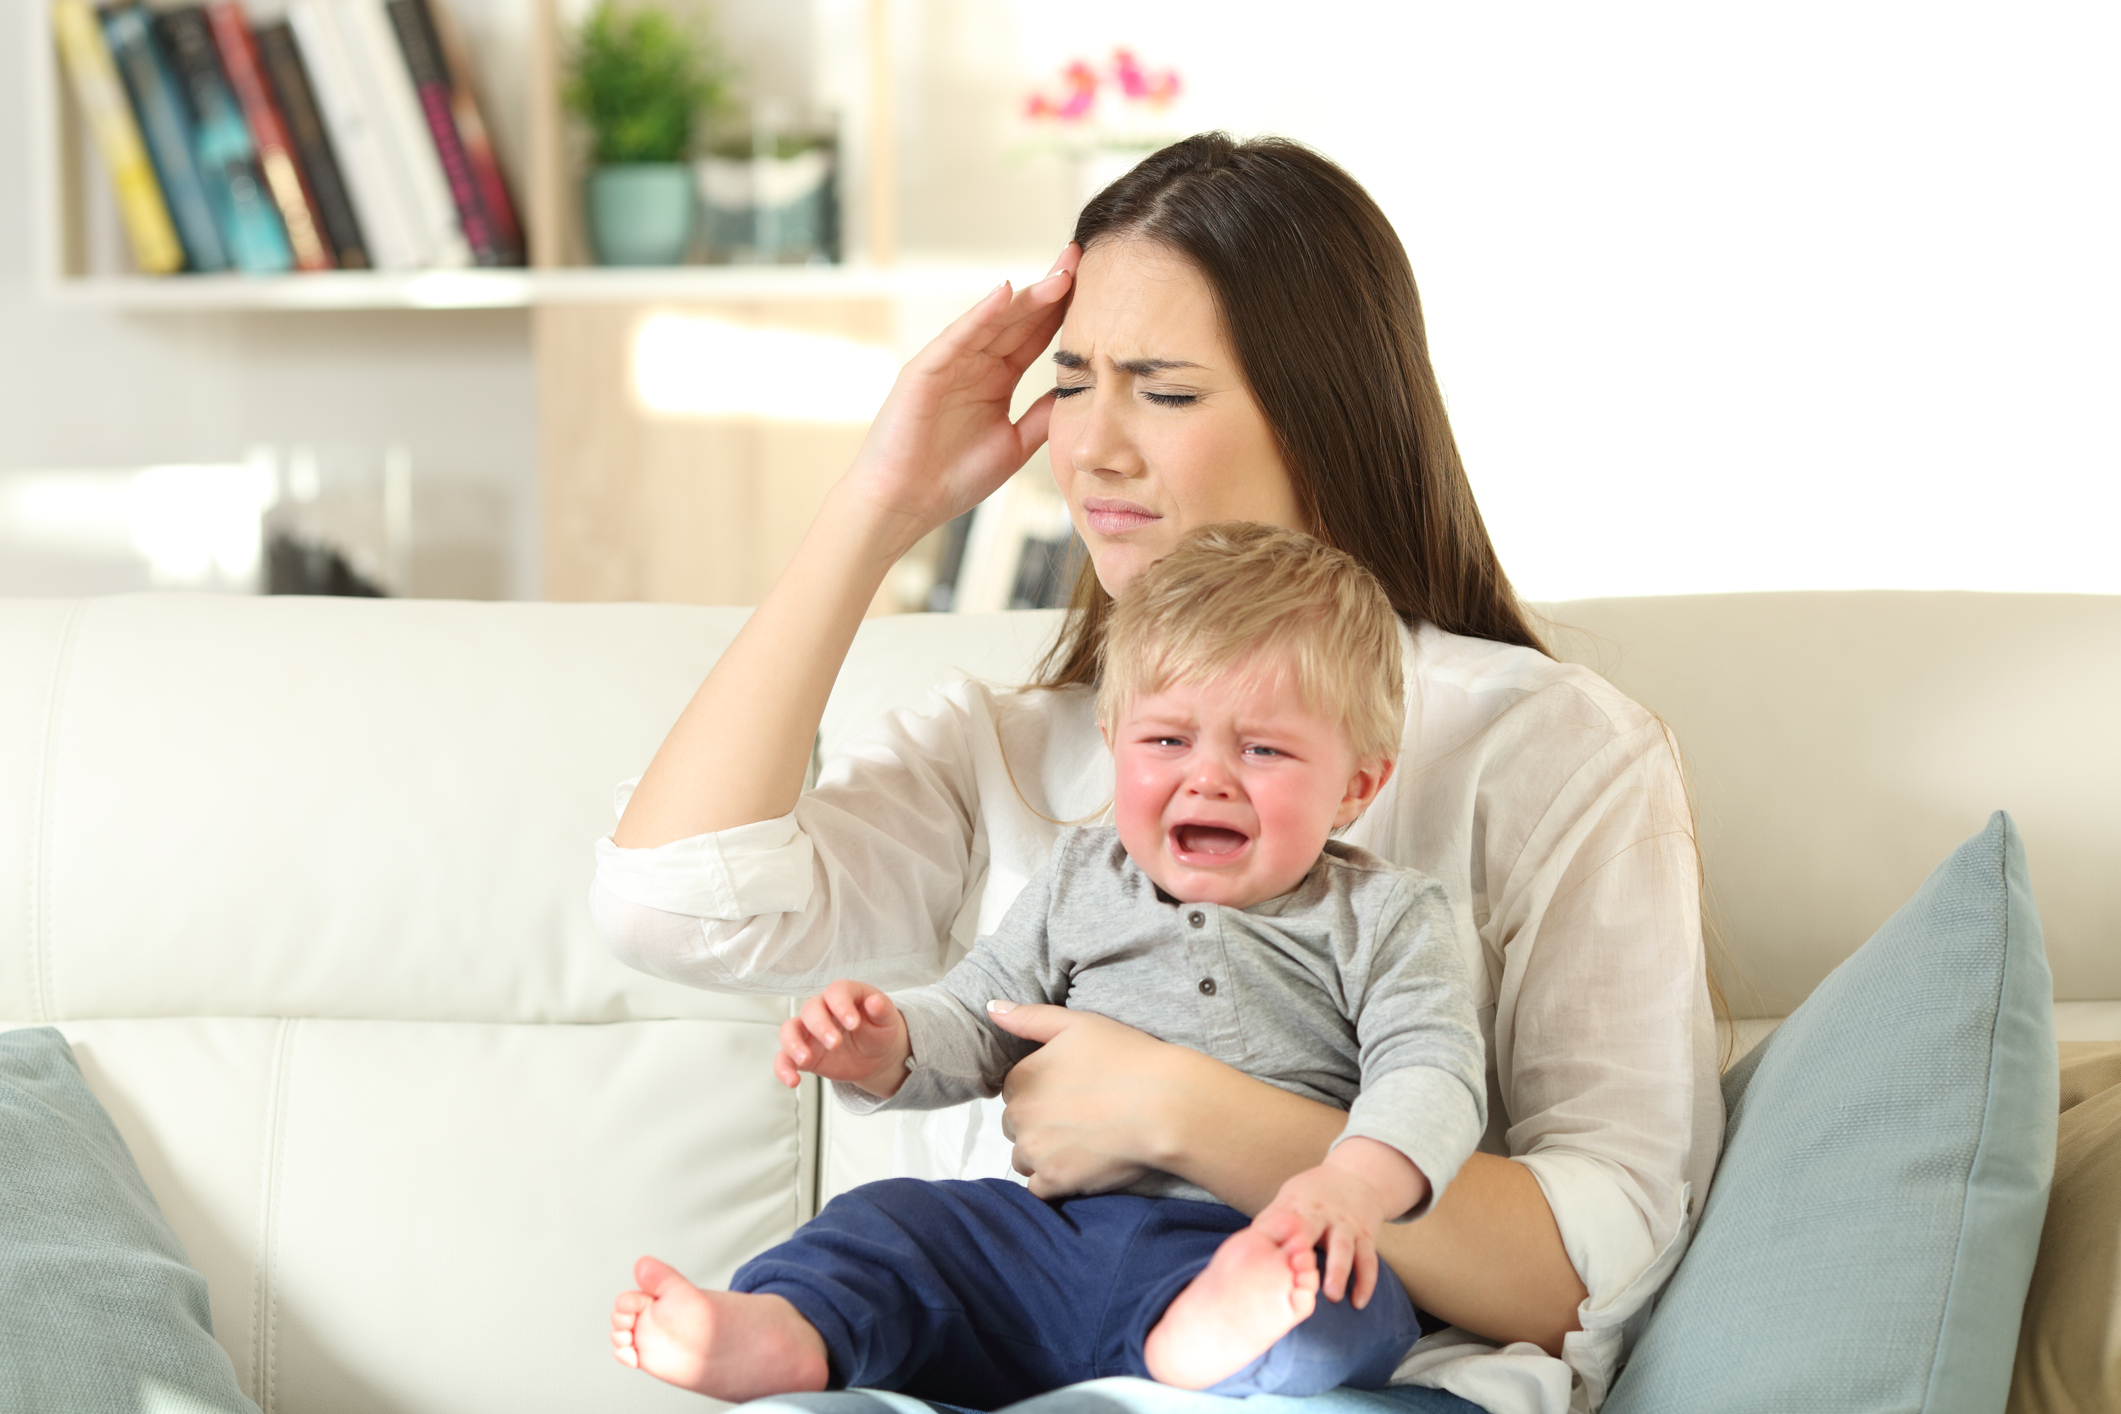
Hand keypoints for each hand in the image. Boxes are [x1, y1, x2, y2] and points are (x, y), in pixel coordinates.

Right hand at [774, 981, 909, 1096]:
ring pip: (789, 1030)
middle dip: (820, 1026)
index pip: (836, 992)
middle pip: (810, 1009)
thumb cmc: (878, 1029)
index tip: (853, 1024)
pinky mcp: (803, 1053)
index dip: (842, 1005)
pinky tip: (793, 1081)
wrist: (874, 1054)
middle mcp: (822, 1009)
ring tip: (806, 1059)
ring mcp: (809, 1032)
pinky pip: (784, 1058)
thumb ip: (882, 1010)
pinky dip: (783, 1068)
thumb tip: (875, 1002)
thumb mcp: (886, 1020)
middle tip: (835, 1043)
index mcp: (844, 995)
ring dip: (793, 1044)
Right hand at [839, 244, 1080, 551]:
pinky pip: (957, 337)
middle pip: (1019, 318)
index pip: (1036, 335)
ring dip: (1026, 297)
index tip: (1099, 286)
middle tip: (1082, 258)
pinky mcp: (924, 370)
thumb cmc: (951, 479)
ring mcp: (949, 363)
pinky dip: (980, 315)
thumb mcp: (1014, 444)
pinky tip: (1005, 293)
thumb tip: (1080, 391)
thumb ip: (1043, 415)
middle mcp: (974, 363)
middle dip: (1051, 289)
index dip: (1065, 310)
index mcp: (996, 378)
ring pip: (993, 321)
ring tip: (1061, 274)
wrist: (904, 505)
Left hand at [987, 1001, 1176, 1199]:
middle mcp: (1020, 1115)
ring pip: (1024, 1157)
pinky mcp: (1055, 1181)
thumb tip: (991, 1009)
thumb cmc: (1127, 1059)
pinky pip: (1038, 1188)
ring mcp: (1035, 1151)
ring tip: (1082, 1143)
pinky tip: (1081, 1166)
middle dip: (1038, 1123)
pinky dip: (1055, 1180)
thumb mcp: (1078, 1024)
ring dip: (1043, 1154)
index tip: (1070, 1092)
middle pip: (1016, 1125)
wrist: (1167, 1106)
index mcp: (1023, 1076)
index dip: (1042, 1090)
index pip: (1014, 1090)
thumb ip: (1029, 1018)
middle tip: (1080, 1117)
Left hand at [1250, 1163, 1392, 1308]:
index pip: (1286, 1222)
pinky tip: (1358, 1303)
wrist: (1356, 1176)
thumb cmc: (1312, 1195)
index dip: (1279, 1240)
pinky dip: (1366, 1282)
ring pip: (1345, 1248)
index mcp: (1300, 1205)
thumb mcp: (1289, 1198)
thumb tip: (1243, 1247)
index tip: (1269, 1264)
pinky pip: (1369, 1260)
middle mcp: (1325, 1213)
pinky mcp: (1366, 1236)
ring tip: (1332, 1295)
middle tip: (1300, 1281)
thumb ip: (1271, 1222)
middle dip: (1308, 1256)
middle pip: (1316, 1233)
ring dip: (1339, 1271)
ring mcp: (1347, 1225)